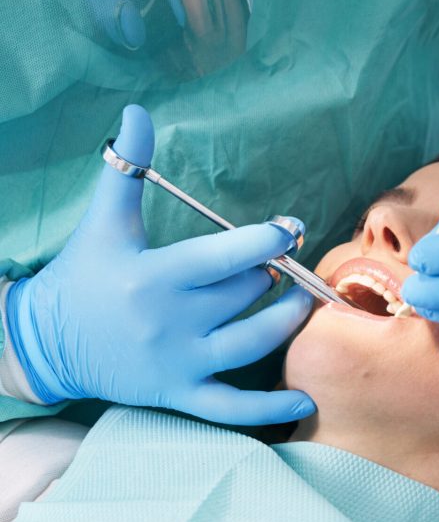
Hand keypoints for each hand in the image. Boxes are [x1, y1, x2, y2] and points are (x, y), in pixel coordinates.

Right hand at [6, 105, 315, 424]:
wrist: (50, 341)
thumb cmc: (82, 276)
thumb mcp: (103, 222)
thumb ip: (125, 169)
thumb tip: (137, 111)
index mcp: (156, 275)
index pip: (225, 255)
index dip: (267, 239)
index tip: (290, 228)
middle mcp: (171, 321)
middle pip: (244, 294)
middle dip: (273, 274)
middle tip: (285, 261)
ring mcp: (179, 363)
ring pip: (252, 342)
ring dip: (288, 320)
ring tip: (304, 301)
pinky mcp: (180, 394)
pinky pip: (232, 409)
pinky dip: (270, 410)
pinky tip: (305, 402)